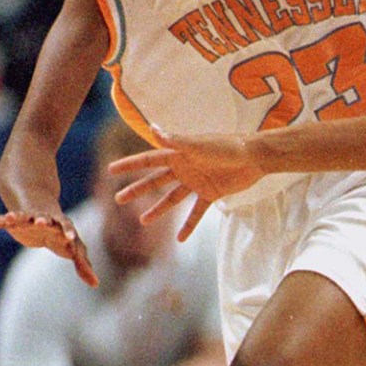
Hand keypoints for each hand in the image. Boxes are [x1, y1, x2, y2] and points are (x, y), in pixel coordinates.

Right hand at [0, 211, 98, 286]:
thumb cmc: (62, 236)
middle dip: (43, 220)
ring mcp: (31, 218)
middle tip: (41, 221)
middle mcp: (47, 220)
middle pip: (46, 219)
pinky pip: (5, 220)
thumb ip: (83, 265)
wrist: (43, 216)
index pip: (68, 229)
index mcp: (63, 227)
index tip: (70, 238)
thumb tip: (96, 284)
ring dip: (18, 216)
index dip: (69, 233)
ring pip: (24, 216)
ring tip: (10, 217)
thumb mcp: (73, 249)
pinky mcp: (16, 220)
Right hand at [109, 127, 263, 239]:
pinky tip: (180, 238)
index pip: (149, 160)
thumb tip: (152, 127)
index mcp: (179, 154)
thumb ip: (175, 141)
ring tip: (143, 221)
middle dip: (137, 189)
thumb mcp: (198, 145)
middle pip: (156, 181)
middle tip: (118, 199)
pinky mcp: (211, 193)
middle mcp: (185, 168)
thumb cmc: (227, 147)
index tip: (110, 170)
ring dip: (158, 209)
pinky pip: (196, 212)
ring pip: (172, 198)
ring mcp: (197, 182)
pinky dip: (189, 225)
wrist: (255, 157)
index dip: (129, 165)